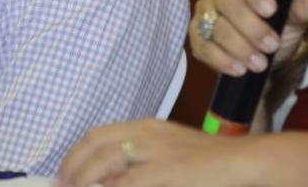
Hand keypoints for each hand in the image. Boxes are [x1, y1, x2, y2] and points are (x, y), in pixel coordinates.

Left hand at [57, 119, 307, 186]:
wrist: (244, 162)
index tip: (65, 172)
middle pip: (95, 144)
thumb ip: (141, 165)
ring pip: (103, 161)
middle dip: (72, 166)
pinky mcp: (164, 171)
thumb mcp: (172, 156)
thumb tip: (110, 180)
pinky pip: (126, 184)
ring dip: (84, 178)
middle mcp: (147, 133)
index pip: (99, 134)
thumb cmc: (211, 164)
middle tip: (63, 184)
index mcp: (148, 127)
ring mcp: (154, 151)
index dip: (77, 153)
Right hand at [189, 0, 307, 76]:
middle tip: (272, 45)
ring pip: (215, 27)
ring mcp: (203, 13)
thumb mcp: (292, 21)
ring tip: (260, 64)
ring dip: (239, 47)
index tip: (271, 10)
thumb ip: (300, 10)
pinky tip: (239, 70)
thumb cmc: (277, 30)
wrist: (263, 59)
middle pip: (227, 3)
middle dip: (251, 27)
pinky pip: (202, 47)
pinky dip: (221, 60)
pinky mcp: (197, 37)